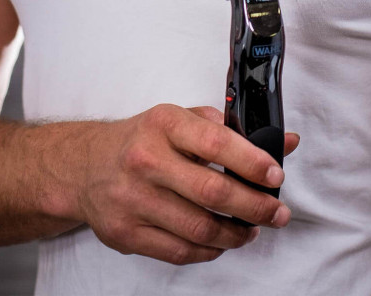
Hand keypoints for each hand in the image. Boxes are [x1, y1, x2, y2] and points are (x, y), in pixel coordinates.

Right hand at [76, 103, 299, 265]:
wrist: (86, 167)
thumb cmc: (143, 140)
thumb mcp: (181, 120)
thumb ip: (230, 130)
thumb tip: (284, 142)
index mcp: (164, 124)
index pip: (217, 143)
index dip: (252, 163)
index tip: (275, 175)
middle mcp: (146, 160)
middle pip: (213, 193)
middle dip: (255, 207)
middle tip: (277, 212)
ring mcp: (134, 200)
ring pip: (200, 229)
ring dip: (236, 234)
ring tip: (252, 229)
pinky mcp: (126, 234)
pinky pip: (180, 252)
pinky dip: (209, 251)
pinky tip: (221, 242)